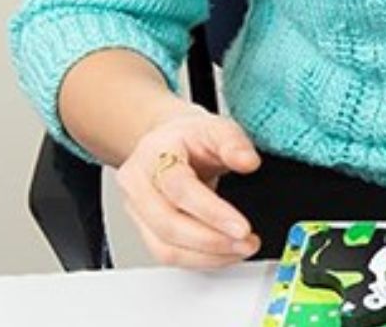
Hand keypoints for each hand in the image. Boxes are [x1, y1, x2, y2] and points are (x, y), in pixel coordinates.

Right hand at [114, 106, 262, 267]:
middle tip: (247, 242)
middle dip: (212, 241)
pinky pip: (168, 255)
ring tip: (241, 249)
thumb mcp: (217, 127)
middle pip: (168, 225)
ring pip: (165, 248)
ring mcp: (136, 210)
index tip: (242, 227)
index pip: (179, 188)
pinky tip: (224, 254)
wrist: (169, 142)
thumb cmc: (191, 137)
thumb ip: (234, 142)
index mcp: (154, 153)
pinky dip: (200, 260)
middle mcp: (138, 183)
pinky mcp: (144, 230)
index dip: (211, 212)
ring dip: (208, 256)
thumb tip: (248, 162)